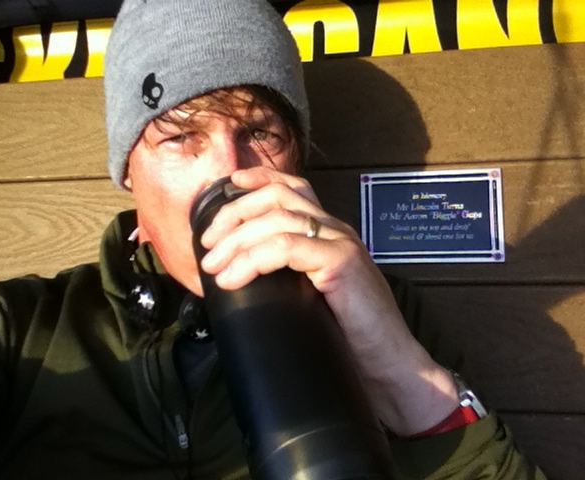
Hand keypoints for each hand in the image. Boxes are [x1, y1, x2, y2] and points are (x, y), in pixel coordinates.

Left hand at [200, 166, 458, 435]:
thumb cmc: (348, 337)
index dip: (259, 180)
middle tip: (207, 244)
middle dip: (235, 213)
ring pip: (277, 220)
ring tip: (213, 267)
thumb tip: (238, 276)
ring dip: (236, 240)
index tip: (228, 186)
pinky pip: (286, 247)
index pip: (293, 188)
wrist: (390, 365)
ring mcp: (340, 243)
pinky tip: (233, 278)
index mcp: (328, 233)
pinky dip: (252, 259)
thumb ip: (288, 277)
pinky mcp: (342, 262)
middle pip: (278, 197)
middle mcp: (335, 230)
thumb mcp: (310, 297)